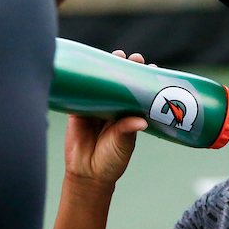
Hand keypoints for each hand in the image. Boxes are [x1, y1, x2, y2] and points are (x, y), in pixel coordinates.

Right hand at [63, 50, 151, 186]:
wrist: (87, 173)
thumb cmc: (111, 160)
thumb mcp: (123, 144)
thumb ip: (127, 131)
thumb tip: (141, 121)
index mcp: (128, 114)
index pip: (137, 92)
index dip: (143, 79)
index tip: (150, 68)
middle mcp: (113, 107)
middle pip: (119, 82)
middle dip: (126, 68)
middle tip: (135, 58)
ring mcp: (95, 107)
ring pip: (101, 83)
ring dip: (107, 68)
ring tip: (116, 55)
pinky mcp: (77, 110)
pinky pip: (80, 91)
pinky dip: (83, 79)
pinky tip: (88, 66)